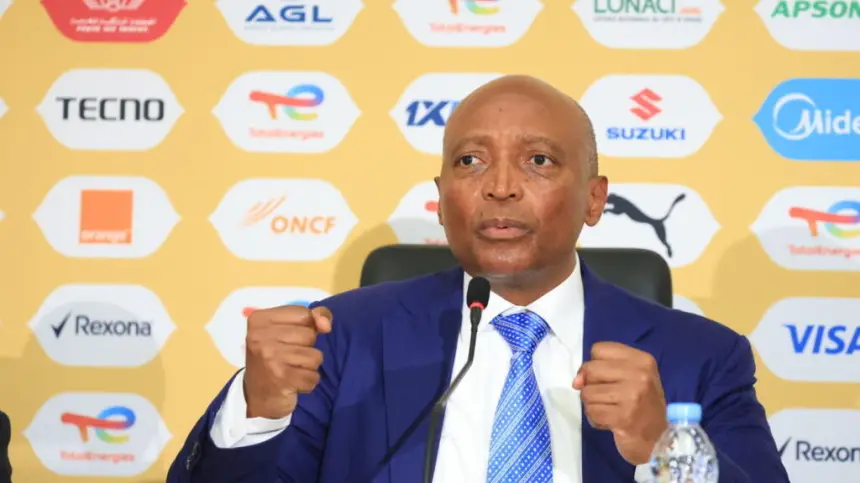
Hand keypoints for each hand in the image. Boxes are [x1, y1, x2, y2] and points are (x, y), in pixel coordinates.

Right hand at [243, 305, 331, 418]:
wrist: (259, 397)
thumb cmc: (275, 358)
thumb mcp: (288, 330)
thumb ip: (312, 318)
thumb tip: (326, 324)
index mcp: (260, 319)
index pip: (304, 313)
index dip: (306, 327)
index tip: (289, 339)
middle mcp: (260, 336)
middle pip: (310, 335)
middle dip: (306, 348)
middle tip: (287, 358)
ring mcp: (270, 357)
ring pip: (315, 356)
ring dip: (309, 367)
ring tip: (291, 370)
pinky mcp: (281, 378)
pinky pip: (314, 376)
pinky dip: (308, 382)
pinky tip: (293, 383)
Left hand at [573, 341, 667, 464]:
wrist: (657, 438)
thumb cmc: (640, 403)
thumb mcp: (629, 378)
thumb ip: (600, 370)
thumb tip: (577, 381)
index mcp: (642, 360)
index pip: (599, 349)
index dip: (595, 364)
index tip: (605, 378)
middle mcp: (640, 375)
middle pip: (591, 369)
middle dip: (591, 385)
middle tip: (608, 397)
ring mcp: (632, 396)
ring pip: (587, 392)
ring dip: (593, 404)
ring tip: (610, 410)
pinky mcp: (623, 417)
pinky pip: (591, 411)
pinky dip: (595, 418)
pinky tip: (610, 421)